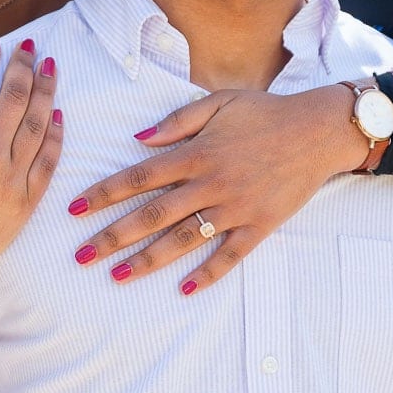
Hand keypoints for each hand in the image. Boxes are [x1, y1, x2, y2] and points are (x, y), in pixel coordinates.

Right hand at [0, 38, 62, 288]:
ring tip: (50, 68)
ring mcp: (12, 179)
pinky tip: (59, 115)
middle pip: (15, 98)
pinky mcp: (26, 202)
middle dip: (23, 66)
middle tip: (29, 47)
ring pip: (37, 124)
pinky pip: (48, 161)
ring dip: (46, 91)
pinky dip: (55, 135)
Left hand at [67, 85, 366, 294]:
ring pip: (184, 240)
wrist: (318, 131)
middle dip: (113, 236)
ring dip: (148, 260)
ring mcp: (235, 208)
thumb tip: (136, 139)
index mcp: (196, 153)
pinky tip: (183, 289)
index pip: (138, 176)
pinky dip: (207, 273)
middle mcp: (210, 184)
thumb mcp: (218, 103)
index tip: (74, 208)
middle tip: (82, 254)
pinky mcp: (260, 226)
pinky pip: (230, 255)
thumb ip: (176, 122)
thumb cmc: (264, 113)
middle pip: (153, 214)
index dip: (103, 193)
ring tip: (118, 276)